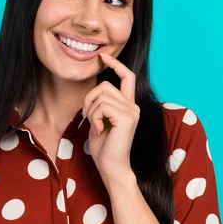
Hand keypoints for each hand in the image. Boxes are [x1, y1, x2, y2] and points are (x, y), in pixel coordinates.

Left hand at [82, 53, 139, 179]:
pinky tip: (99, 130)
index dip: (116, 64)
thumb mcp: (99, 119)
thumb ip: (100, 104)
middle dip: (89, 99)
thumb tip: (94, 91)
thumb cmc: (104, 146)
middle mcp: (133, 105)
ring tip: (96, 126)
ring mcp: (132, 111)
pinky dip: (94, 118)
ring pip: (101, 96)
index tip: (103, 57)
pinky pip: (101, 106)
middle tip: (89, 117)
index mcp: (128, 105)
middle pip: (105, 86)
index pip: (127, 77)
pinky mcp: (127, 117)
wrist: (111, 166)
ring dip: (91, 111)